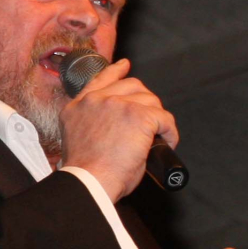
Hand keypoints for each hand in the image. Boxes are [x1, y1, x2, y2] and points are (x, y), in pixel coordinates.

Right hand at [59, 58, 178, 201]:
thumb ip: (91, 124)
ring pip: (150, 101)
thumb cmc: (86, 174)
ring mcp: (118, 104)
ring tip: (158, 138)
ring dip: (157, 119)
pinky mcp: (139, 115)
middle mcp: (96, 100)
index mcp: (78, 107)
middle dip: (145, 101)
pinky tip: (167, 143)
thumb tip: (115, 128)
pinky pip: (164, 118)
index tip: (125, 66)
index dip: (116, 72)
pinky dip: (170, 132)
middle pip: (132, 86)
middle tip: (151, 121)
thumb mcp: (77, 140)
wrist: (90, 182)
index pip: (100, 80)